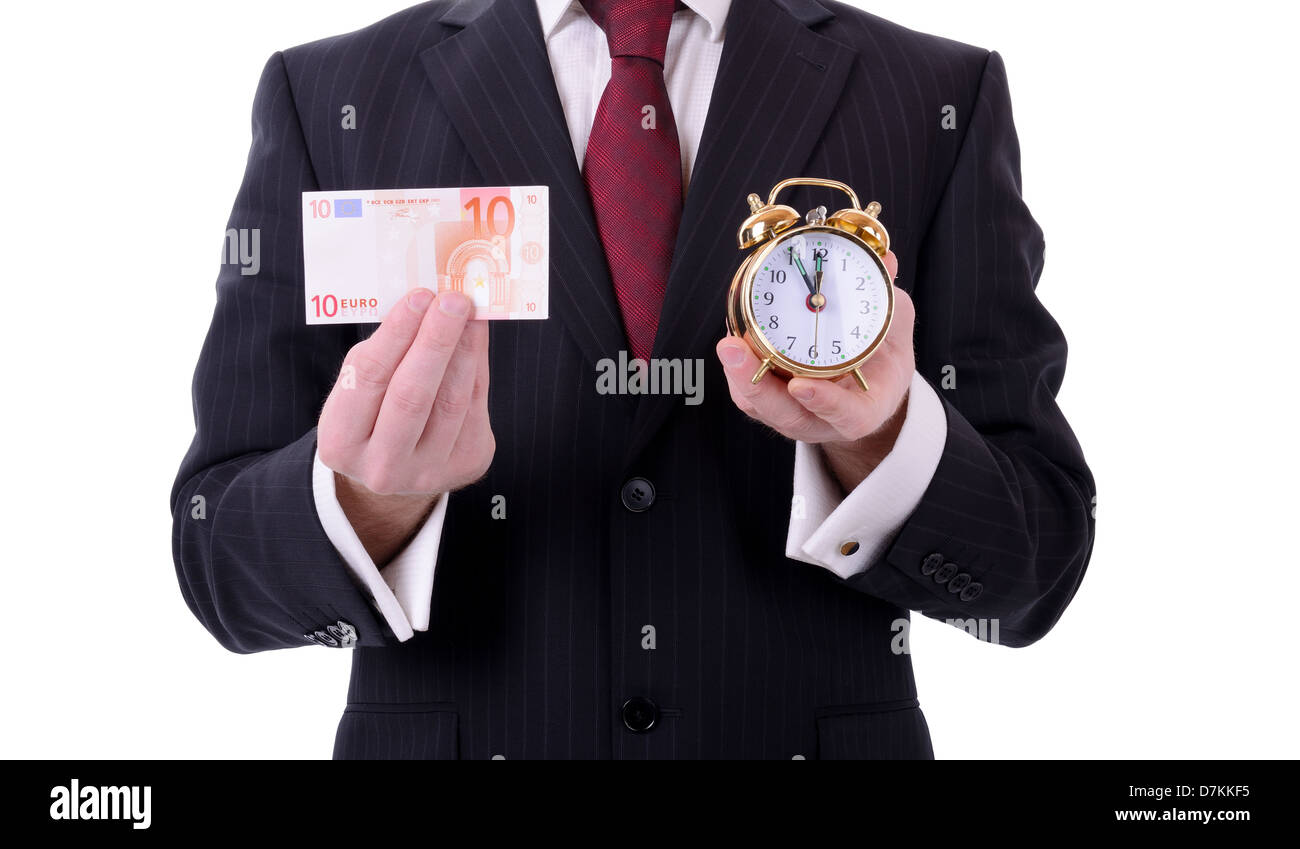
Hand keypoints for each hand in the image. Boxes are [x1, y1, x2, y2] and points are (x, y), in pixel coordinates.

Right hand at [317, 288, 493, 563]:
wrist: (398, 467)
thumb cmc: (372, 412)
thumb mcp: (358, 388)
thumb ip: (384, 354)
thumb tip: (426, 304)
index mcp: (340, 444)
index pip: (368, 380)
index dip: (395, 335)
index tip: (418, 298)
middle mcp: (382, 467)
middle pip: (412, 396)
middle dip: (435, 341)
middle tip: (452, 300)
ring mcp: (429, 472)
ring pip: (452, 401)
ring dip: (464, 349)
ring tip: (470, 312)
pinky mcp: (467, 464)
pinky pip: (475, 406)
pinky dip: (477, 365)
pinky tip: (476, 337)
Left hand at [716, 251, 913, 492]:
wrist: (868, 384)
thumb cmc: (884, 357)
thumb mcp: (895, 327)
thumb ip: (889, 298)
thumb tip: (886, 259)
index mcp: (865, 409)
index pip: (848, 416)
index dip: (825, 402)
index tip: (802, 385)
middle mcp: (825, 420)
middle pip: (787, 416)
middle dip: (758, 386)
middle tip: (735, 350)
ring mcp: (795, 414)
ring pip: (760, 406)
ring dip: (740, 375)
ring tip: (728, 344)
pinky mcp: (771, 403)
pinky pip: (749, 392)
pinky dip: (739, 368)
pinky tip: (732, 341)